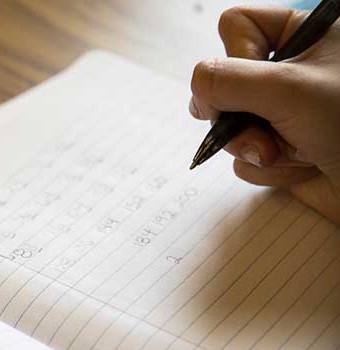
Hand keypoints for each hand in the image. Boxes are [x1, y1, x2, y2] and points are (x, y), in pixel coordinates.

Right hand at [190, 6, 339, 223]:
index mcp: (303, 35)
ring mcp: (285, 113)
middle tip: (263, 132)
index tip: (255, 87)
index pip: (236, 25)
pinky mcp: (283, 150)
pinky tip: (304, 168)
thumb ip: (226, 80)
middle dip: (238, 117)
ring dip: (256, 147)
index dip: (234, 57)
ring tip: (294, 154)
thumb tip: (198, 89)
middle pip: (223, 82)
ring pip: (230, 126)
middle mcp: (292, 71)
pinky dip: (269, 170)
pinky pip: (245, 159)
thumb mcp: (287, 89)